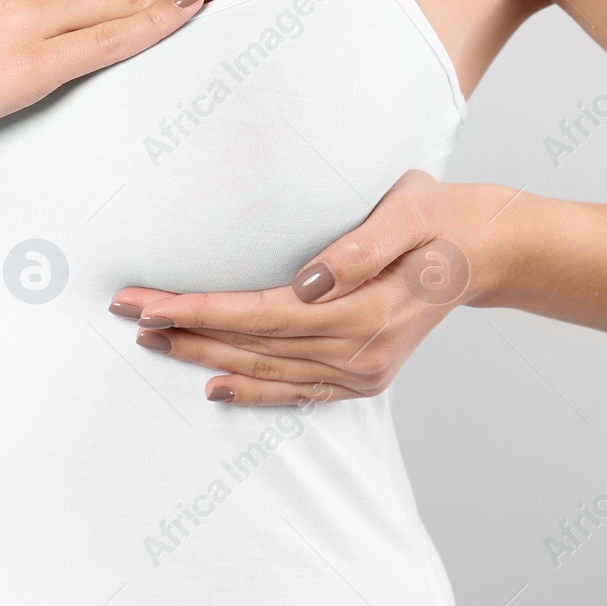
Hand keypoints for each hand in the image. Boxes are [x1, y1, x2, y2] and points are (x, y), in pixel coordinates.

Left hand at [112, 171, 498, 404]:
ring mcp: (361, 372)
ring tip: (150, 339)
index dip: (198, 310)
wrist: (482, 252)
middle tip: (124, 312)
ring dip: (203, 358)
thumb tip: (309, 283)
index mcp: (363, 312)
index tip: (144, 302)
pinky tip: (213, 388)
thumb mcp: (409, 211)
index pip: (258, 314)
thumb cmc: (436, 217)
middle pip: (250, 346)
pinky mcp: (363, 378)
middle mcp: (359, 352)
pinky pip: (296, 393)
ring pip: (265, 372)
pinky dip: (252, 393)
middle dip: (182, 330)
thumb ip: (360, 247)